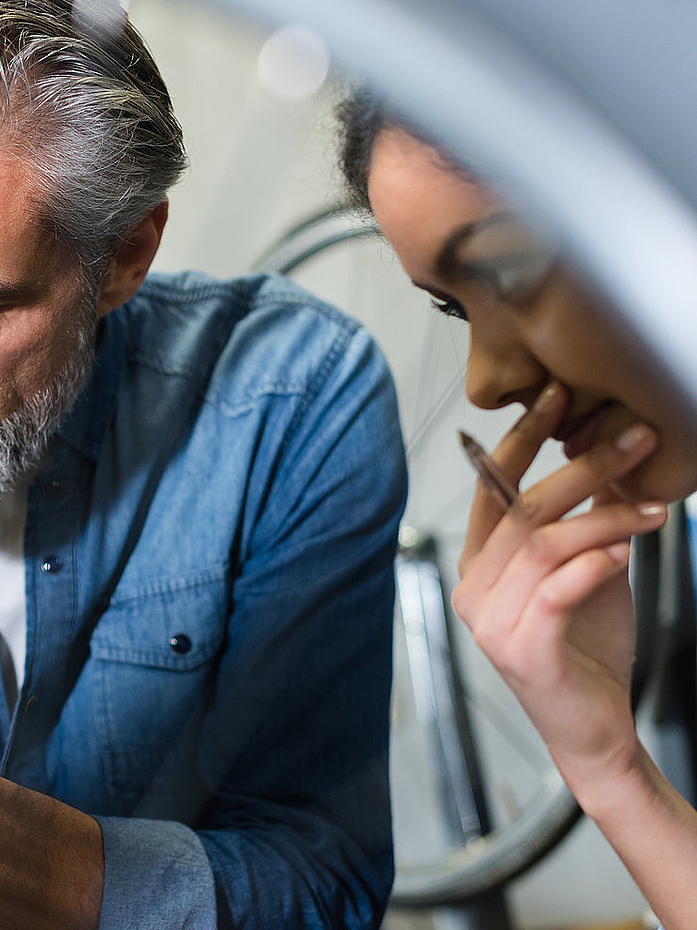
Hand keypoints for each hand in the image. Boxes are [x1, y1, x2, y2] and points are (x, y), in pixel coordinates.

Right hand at [452, 383, 667, 792]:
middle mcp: (473, 588)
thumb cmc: (586, 650)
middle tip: (632, 439)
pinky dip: (594, 564)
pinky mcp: (522, 650)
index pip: (493, 489)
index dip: (522, 439)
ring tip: (653, 508)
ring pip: (542, 545)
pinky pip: (555, 591)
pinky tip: (627, 550)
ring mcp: (490, 621)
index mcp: (480, 565)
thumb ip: (588, 523)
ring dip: (604, 516)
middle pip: (522, 509)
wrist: (594, 729)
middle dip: (580, 467)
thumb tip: (614, 460)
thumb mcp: (589, 571)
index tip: (556, 397)